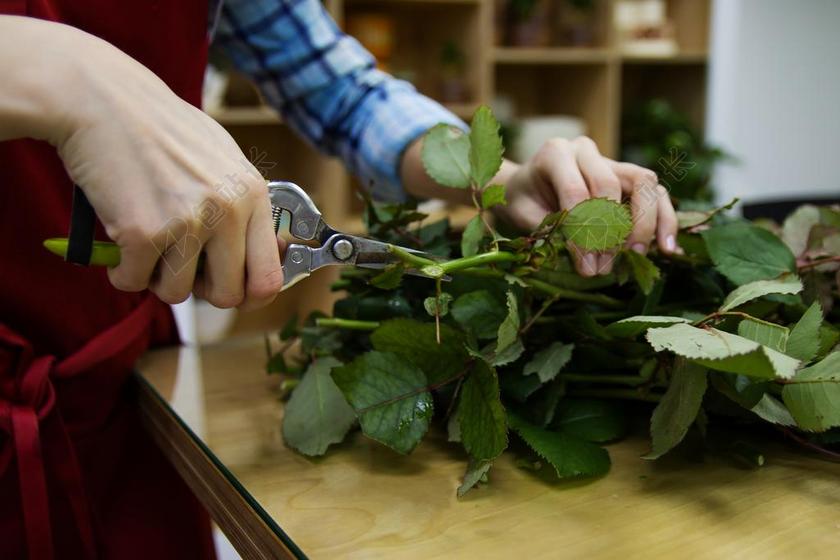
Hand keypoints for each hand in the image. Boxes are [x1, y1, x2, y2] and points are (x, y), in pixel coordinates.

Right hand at [6, 18, 283, 307]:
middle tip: (180, 265)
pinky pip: (133, 282)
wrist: (102, 99)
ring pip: (176, 293)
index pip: (269, 278)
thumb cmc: (162, 129)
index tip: (232, 291)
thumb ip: (244, 207)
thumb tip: (262, 258)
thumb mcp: (223, 159)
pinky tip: (121, 238)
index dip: (250, 296)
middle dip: (201, 289)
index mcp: (252, 195)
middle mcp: (226, 211)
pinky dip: (122, 270)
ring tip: (148, 240)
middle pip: (226, 295)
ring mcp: (186, 223)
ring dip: (156, 276)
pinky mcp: (142, 232)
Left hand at [498, 137, 681, 276]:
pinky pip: (657, 194)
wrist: (526, 186)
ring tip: (638, 255)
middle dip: (610, 231)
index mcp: (555, 153)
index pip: (576, 192)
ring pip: (644, 184)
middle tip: (605, 266)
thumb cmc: (523, 200)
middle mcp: (586, 151)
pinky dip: (665, 221)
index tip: (585, 266)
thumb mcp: (523, 214)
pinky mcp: (631, 178)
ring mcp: (612, 161)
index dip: (583, 232)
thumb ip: (551, 231)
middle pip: (612, 184)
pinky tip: (667, 249)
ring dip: (646, 223)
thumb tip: (587, 262)